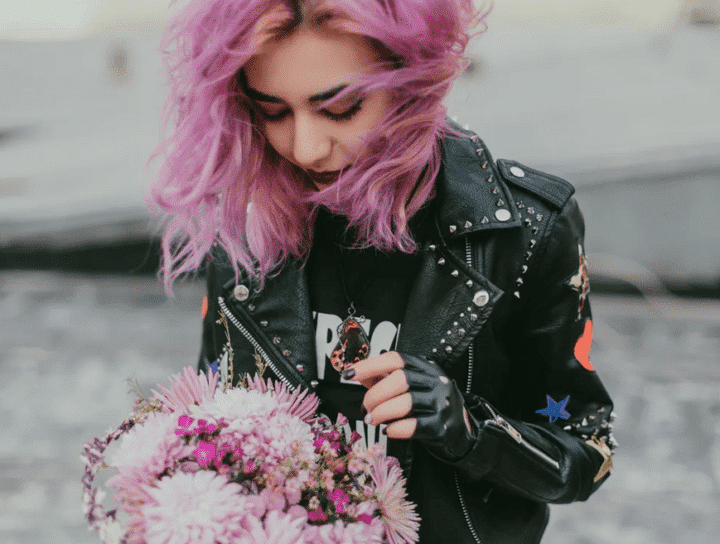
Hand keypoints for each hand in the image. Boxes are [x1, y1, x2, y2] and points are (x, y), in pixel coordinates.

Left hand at [342, 351, 477, 461]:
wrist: (460, 427)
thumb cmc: (428, 402)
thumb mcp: (411, 384)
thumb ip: (383, 377)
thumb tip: (355, 372)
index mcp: (425, 366)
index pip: (395, 359)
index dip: (370, 365)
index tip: (349, 373)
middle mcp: (435, 381)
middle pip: (399, 379)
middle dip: (375, 395)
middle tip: (365, 407)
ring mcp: (441, 403)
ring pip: (405, 403)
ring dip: (381, 412)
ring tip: (372, 419)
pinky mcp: (440, 426)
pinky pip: (412, 426)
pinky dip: (394, 429)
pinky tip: (388, 429)